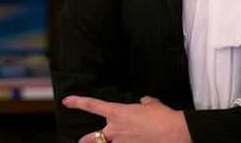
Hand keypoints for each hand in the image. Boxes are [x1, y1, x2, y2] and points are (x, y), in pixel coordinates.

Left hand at [63, 95, 191, 142]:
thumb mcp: (151, 103)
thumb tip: (144, 102)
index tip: (66, 101)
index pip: (92, 105)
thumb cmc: (163, 116)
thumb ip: (144, 102)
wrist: (175, 133)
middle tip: (80, 140)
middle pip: (92, 137)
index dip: (77, 102)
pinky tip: (132, 142)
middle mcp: (116, 130)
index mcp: (118, 113)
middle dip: (85, 140)